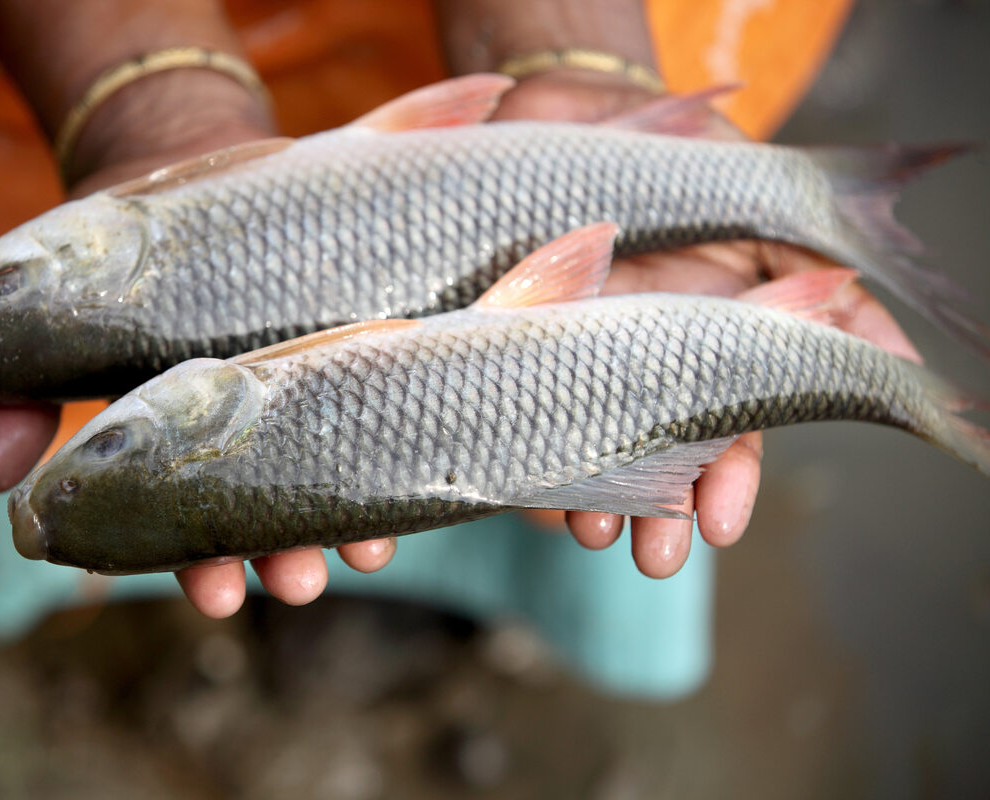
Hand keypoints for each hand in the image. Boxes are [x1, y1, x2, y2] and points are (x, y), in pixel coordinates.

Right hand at [0, 0, 398, 614]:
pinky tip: (410, 469)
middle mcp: (241, 431)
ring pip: (321, 473)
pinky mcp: (338, 344)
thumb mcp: (63, 324)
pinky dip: (388, 445)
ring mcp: (295, 390)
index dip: (196, 565)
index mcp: (175, 439)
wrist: (182, 170)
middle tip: (295, 583)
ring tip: (362, 555)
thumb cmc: (119, 268)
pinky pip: (367, 405)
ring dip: (344, 521)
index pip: (185, 520)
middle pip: (263, 512)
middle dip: (278, 556)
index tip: (214, 593)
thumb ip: (22, 398)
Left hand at [493, 71, 920, 576]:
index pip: (725, 437)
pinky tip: (529, 486)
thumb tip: (886, 343)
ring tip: (588, 529)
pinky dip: (519, 459)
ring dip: (592, 500)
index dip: (728, 486)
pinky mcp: (512, 358)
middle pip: (657, 466)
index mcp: (700, 352)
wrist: (570, 126)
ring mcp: (574, 368)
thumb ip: (812, 285)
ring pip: (587, 457)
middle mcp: (639, 372)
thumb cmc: (674, 173)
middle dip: (658, 518)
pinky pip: (516, 423)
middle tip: (653, 560)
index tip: (721, 528)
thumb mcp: (758, 216)